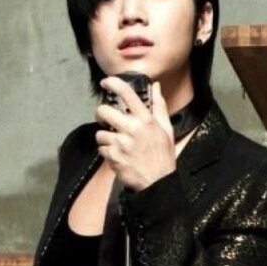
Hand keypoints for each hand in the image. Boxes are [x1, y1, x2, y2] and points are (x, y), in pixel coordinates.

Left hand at [95, 77, 177, 191]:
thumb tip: (155, 86)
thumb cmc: (163, 156)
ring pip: (100, 133)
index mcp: (146, 120)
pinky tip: (118, 155)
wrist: (158, 182)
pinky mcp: (114, 157)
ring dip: (105, 137)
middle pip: (103, 111)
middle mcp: (132, 129)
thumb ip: (159, 106)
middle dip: (101, 114)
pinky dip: (107, 152)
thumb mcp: (166, 129)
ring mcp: (121, 144)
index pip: (127, 94)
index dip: (113, 83)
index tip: (105, 82)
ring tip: (116, 143)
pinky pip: (102, 149)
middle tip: (105, 118)